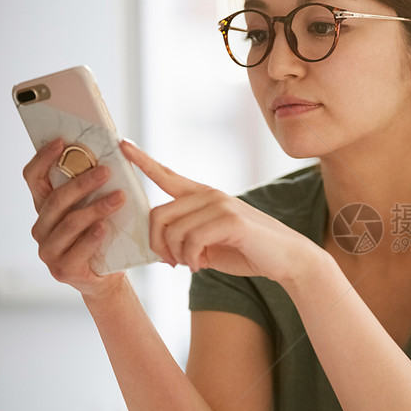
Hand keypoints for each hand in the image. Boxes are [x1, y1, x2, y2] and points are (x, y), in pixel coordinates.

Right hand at [22, 138, 126, 296]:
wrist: (106, 278)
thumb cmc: (102, 238)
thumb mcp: (95, 210)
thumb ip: (93, 190)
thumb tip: (107, 158)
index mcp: (45, 209)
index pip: (34, 179)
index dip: (43, 158)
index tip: (62, 142)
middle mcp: (41, 228)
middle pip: (55, 200)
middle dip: (81, 183)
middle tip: (105, 171)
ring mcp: (49, 251)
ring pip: (69, 223)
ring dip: (96, 208)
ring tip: (119, 198)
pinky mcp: (63, 270)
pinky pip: (78, 249)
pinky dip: (92, 237)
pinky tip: (105, 227)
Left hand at [120, 140, 318, 282]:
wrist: (288, 259)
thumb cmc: (250, 251)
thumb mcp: (211, 245)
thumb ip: (187, 241)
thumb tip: (161, 250)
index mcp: (204, 196)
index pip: (167, 175)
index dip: (143, 161)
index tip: (122, 144)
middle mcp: (210, 195)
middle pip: (158, 213)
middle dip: (156, 243)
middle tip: (169, 262)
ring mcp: (221, 205)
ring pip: (173, 230)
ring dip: (176, 256)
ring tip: (191, 266)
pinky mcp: (230, 219)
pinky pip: (192, 240)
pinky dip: (191, 259)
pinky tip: (201, 266)